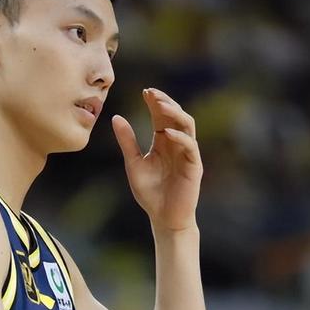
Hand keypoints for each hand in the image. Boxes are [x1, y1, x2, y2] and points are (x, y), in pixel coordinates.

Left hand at [111, 88, 202, 233]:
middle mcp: (176, 143)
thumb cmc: (150, 193)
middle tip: (152, 93)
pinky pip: (189, 146)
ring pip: (187, 125)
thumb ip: (127, 141)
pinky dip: (179, 137)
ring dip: (175, 113)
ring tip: (161, 105)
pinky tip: (166, 132)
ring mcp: (187, 153)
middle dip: (165, 102)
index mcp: (163, 142)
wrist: (163, 218)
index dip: (155, 102)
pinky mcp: (193, 165)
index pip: (161, 116)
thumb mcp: (133, 163)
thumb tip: (116, 117)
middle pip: (175, 115)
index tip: (144, 91)